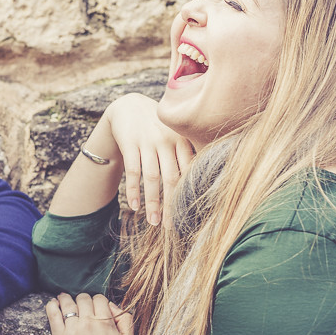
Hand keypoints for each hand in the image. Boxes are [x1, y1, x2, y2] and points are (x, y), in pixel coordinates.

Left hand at [46, 292, 133, 334]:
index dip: (98, 301)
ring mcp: (72, 329)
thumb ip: (125, 320)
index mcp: (106, 322)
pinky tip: (53, 303)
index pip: (100, 298)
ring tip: (63, 298)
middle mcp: (88, 322)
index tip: (95, 307)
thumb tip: (112, 305)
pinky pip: (52, 313)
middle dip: (84, 301)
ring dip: (66, 298)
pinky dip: (52, 305)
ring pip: (68, 303)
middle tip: (81, 306)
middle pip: (84, 298)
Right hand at [103, 93, 193, 225]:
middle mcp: (166, 140)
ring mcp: (147, 141)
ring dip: (152, 203)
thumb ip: (188, 154)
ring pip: (152, 178)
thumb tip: (207, 183)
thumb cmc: (158, 127)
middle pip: (171, 179)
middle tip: (172, 227)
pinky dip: (133, 191)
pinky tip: (134, 206)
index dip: (189, 194)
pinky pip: (132, 172)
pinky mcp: (129, 143)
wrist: (128, 106)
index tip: (190, 215)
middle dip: (172, 205)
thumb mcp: (175, 134)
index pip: (189, 171)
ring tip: (153, 222)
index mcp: (182, 139)